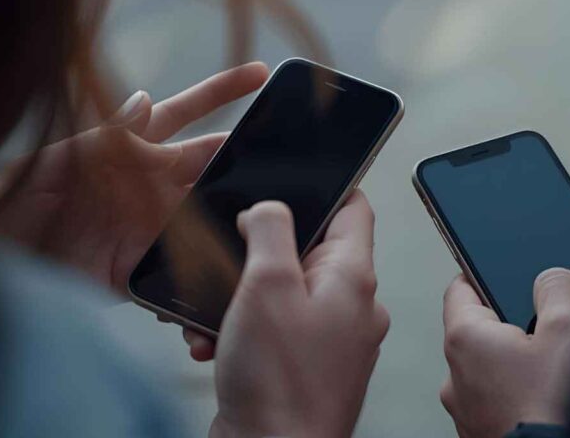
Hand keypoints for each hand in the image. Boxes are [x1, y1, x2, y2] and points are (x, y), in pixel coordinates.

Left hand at [0, 62, 269, 292]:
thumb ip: (107, 134)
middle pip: (212, 169)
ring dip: (236, 222)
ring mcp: (150, 228)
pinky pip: (183, 274)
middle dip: (250, 164)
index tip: (263, 73)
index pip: (189, 113)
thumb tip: (146, 98)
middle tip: (289, 166)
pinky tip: (228, 277)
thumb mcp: (61, 158)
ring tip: (269, 226)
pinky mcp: (141, 272)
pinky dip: (206, 275)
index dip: (225, 91)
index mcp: (134, 149)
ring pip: (209, 221)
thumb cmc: (16, 198)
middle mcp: (151, 186)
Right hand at [208, 192, 389, 437]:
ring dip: (243, 295)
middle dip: (260, 252)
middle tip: (233, 261)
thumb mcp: (266, 285)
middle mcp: (348, 307)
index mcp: (352, 278)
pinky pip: (272, 328)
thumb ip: (271, 230)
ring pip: (283, 291)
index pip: (353, 208)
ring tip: (220, 313)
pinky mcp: (303, 365)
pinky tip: (217, 342)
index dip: (322, 187)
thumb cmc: (280, 387)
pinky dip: (242, 328)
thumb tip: (268, 209)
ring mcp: (328, 339)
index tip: (290, 181)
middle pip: (308, 249)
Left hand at [440, 269, 569, 437]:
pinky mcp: (477, 431)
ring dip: (512, 361)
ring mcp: (463, 407)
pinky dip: (514, 392)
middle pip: (477, 328)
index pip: (459, 287)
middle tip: (544, 325)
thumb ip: (558, 290)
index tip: (499, 268)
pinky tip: (543, 396)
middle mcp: (454, 373)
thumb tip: (553, 276)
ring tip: (550, 368)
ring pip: (486, 367)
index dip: (482, 273)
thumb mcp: (569, 331)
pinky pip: (493, 398)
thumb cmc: (550, 410)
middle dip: (508, 322)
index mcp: (464, 337)